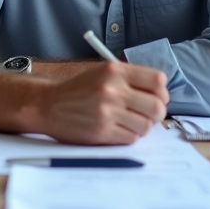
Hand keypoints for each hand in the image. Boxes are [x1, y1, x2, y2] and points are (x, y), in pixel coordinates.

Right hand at [37, 60, 168, 144]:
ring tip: (129, 123)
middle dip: (157, 113)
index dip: (161, 92)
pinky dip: (128, 136)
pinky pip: (131, 138)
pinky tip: (117, 129)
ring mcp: (107, 111)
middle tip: (148, 115)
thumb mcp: (101, 72)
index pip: (158, 80)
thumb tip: (160, 94)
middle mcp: (112, 89)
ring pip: (146, 125)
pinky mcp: (102, 131)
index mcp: (115, 70)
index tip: (156, 97)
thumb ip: (129, 79)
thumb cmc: (77, 90)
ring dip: (142, 127)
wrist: (48, 105)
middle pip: (157, 106)